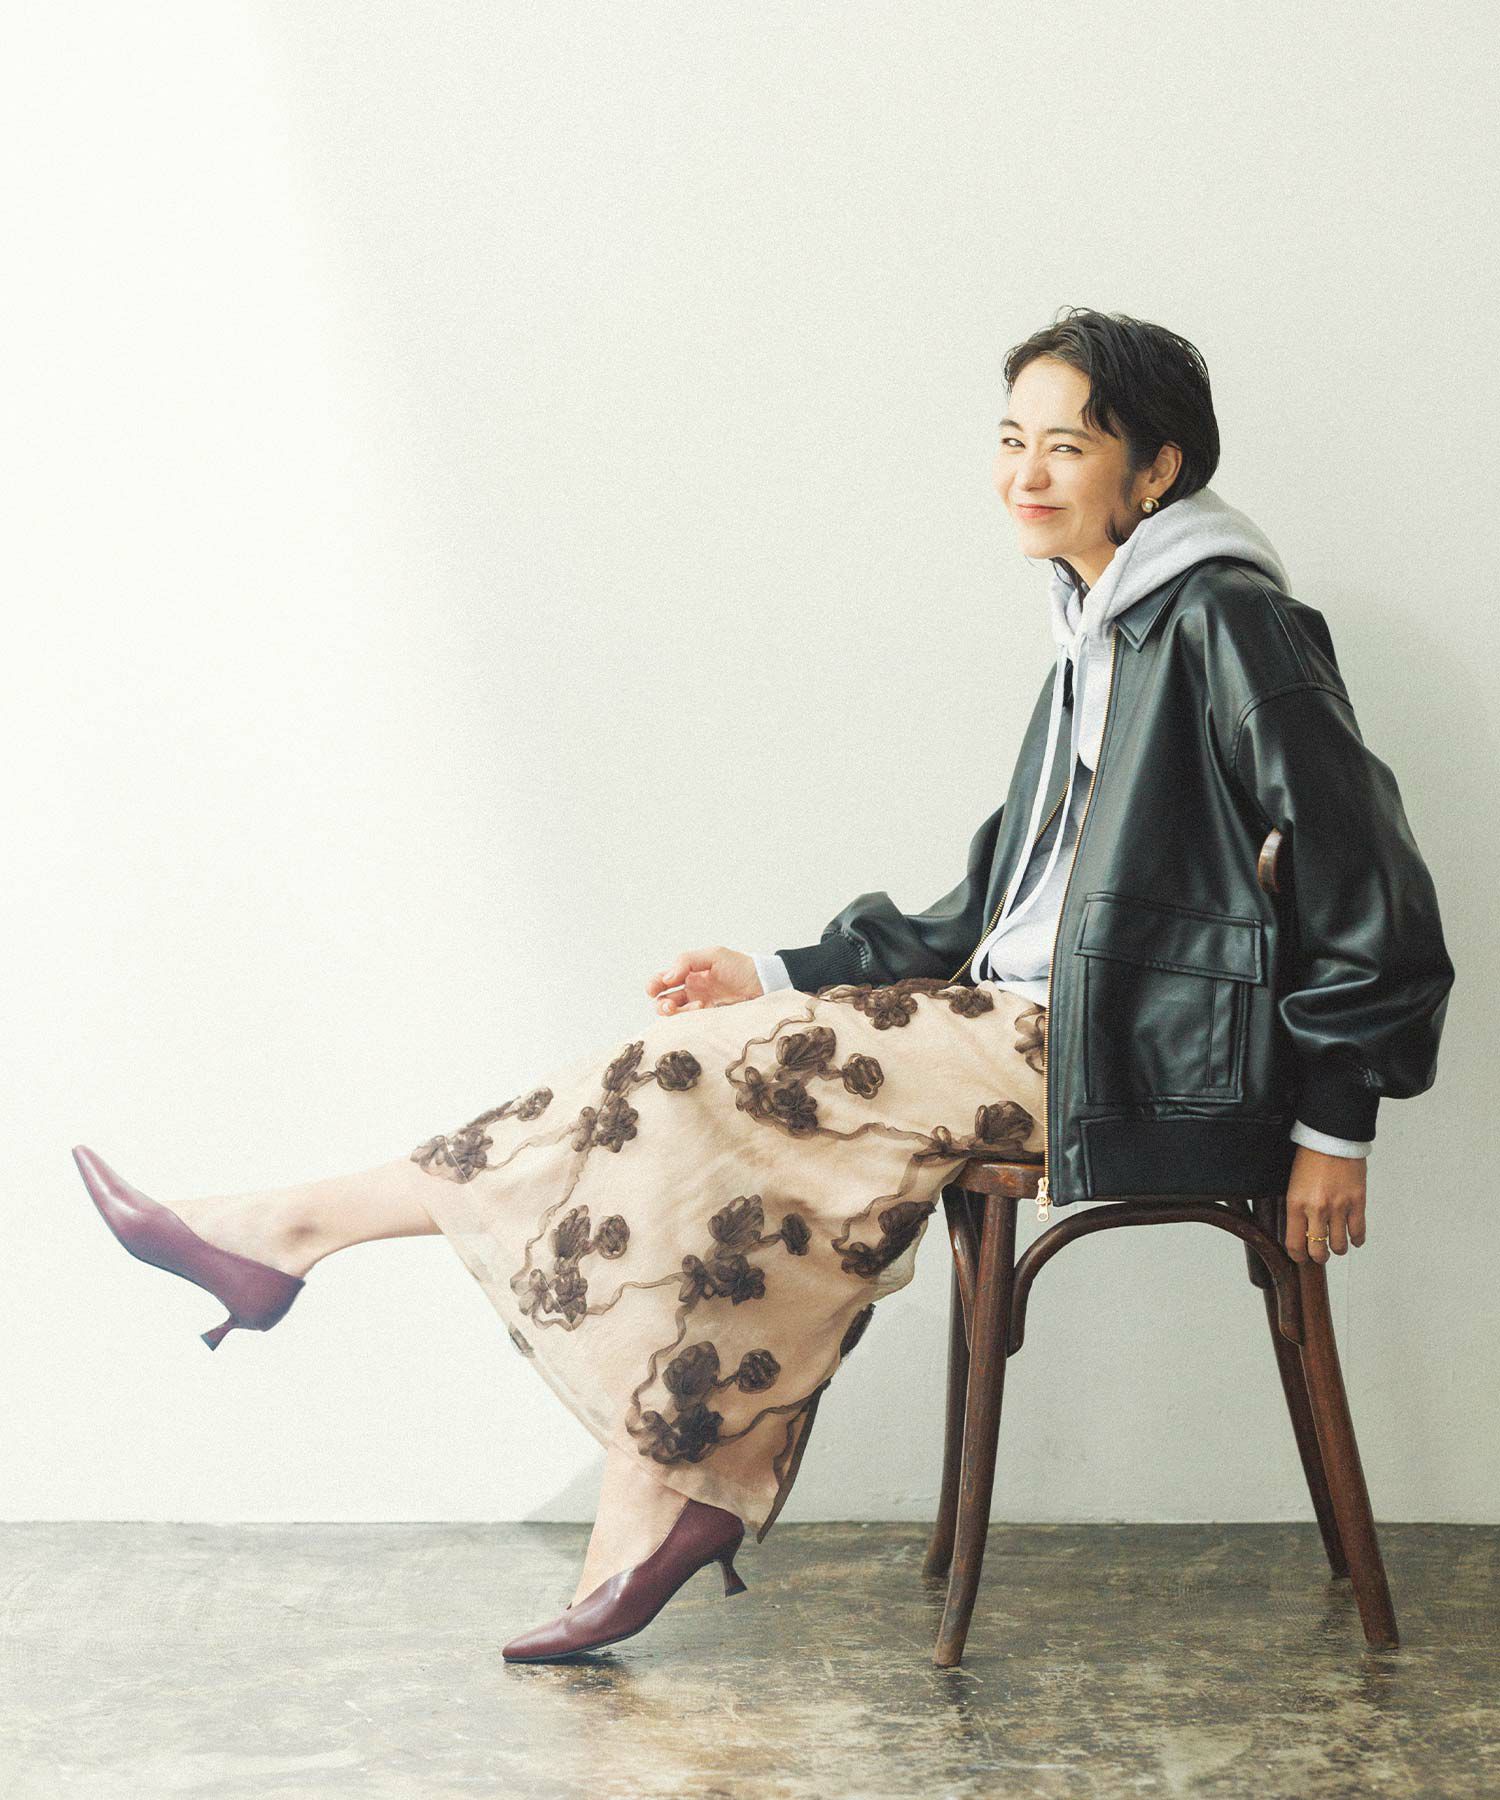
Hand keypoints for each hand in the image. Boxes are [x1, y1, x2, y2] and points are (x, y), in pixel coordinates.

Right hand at [646, 947, 763, 1014]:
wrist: (765, 984)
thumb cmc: (740, 967)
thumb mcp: (713, 955)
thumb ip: (686, 961)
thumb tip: (666, 977)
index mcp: (688, 974)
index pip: (662, 981)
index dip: (653, 985)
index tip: (653, 989)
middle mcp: (691, 991)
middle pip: (663, 1001)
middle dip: (662, 1004)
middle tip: (670, 1005)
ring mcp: (699, 1007)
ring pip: (675, 1015)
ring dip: (676, 1013)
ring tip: (696, 1006)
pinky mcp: (709, 1020)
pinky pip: (691, 1024)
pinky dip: (690, 1019)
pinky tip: (702, 1009)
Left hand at [1283, 1144, 1367, 1263]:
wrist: (1332, 1139)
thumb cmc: (1310, 1158)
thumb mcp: (1292, 1184)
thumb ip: (1296, 1208)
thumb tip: (1300, 1230)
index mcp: (1296, 1204)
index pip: (1294, 1243)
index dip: (1298, 1256)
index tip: (1300, 1257)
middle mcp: (1317, 1210)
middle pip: (1318, 1250)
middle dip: (1318, 1256)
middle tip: (1320, 1254)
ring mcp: (1339, 1208)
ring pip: (1339, 1245)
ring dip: (1338, 1249)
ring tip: (1336, 1246)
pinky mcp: (1357, 1202)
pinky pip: (1358, 1231)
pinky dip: (1357, 1239)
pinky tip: (1354, 1239)